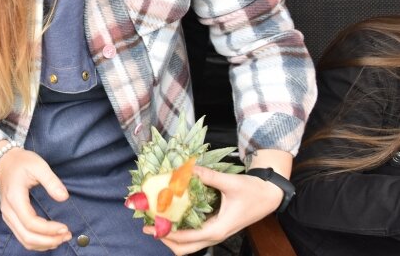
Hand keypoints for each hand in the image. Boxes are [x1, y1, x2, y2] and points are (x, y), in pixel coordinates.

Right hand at [0, 147, 71, 250]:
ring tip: (62, 238)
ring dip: (44, 244)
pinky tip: (50, 238)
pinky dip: (37, 242)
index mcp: (15, 198)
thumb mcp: (38, 165)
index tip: (65, 227)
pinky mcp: (11, 219)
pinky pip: (22, 237)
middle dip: (48, 241)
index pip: (31, 222)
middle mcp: (8, 211)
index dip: (48, 229)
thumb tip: (64, 197)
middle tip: (67, 235)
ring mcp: (8, 216)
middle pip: (27, 236)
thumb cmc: (21, 162)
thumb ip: (51, 181)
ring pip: (24, 240)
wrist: (4, 162)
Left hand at [142, 165, 283, 255]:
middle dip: (165, 239)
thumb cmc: (252, 191)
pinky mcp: (214, 228)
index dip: (167, 233)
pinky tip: (170, 216)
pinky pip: (193, 235)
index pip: (187, 237)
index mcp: (217, 229)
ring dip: (171, 236)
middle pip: (184, 248)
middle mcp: (214, 235)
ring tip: (156, 221)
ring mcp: (214, 233)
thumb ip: (208, 176)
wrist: (268, 195)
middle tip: (147, 225)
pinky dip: (179, 230)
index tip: (151, 225)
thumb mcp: (230, 182)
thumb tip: (186, 168)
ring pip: (188, 244)